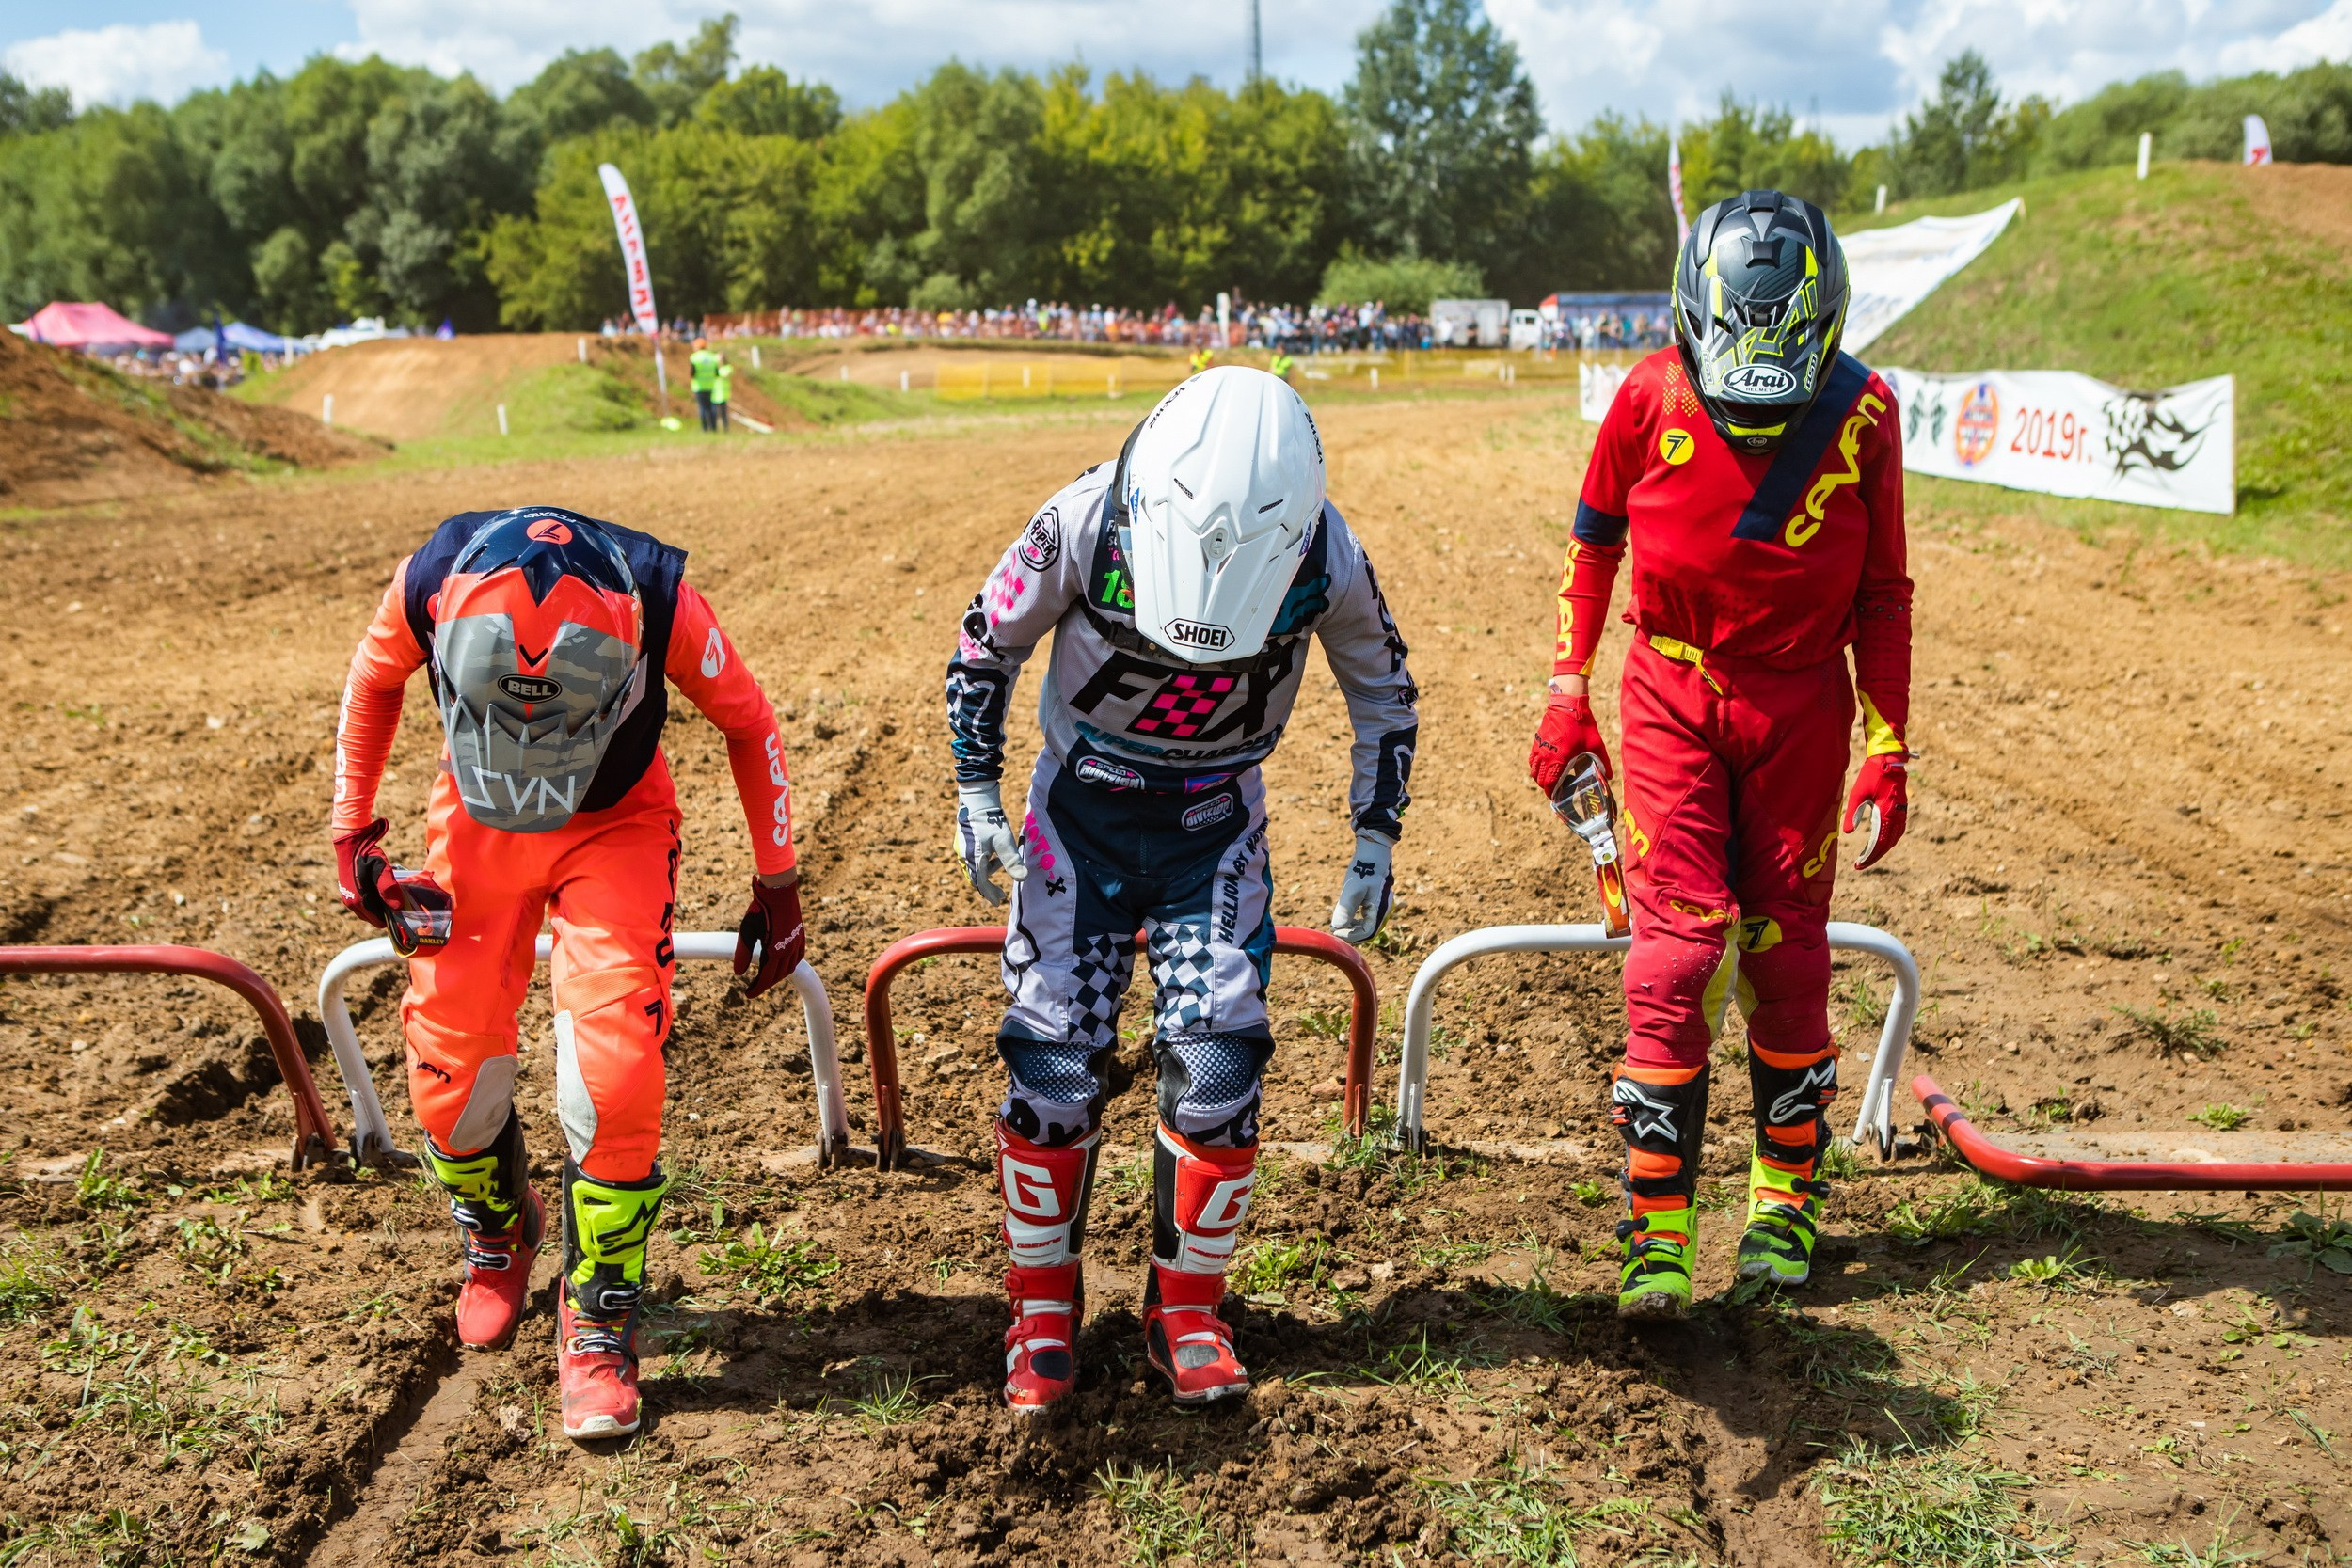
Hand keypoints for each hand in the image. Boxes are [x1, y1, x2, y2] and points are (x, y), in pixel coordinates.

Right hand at [334, 818, 393, 926]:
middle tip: (396, 899)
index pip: (378, 922)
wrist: (351, 843)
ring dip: (378, 906)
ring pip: (368, 911)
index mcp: (358, 901)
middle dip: (384, 912)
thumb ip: (388, 888)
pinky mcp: (347, 892)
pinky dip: (371, 900)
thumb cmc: (367, 855)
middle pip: (373, 918)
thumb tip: (398, 907)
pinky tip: (379, 889)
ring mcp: (347, 898)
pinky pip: (362, 904)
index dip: (390, 917)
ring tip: (389, 893)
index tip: (400, 909)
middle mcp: (350, 903)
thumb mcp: (382, 870)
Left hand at [734, 872, 805, 999]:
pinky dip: (790, 965)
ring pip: (790, 968)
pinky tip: (783, 964)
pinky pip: (798, 957)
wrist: (779, 892)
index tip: (748, 994)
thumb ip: (743, 954)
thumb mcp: (746, 931)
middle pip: (778, 976)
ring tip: (766, 977)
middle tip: (753, 987)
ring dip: (778, 976)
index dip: (756, 989)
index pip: (766, 978)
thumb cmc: (759, 910)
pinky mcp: (801, 936)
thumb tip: (738, 974)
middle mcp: (789, 950)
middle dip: (765, 984)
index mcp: (774, 951)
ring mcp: (797, 943)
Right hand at [954, 783, 1026, 904]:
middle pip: (975, 878)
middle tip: (1000, 896)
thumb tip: (1023, 879)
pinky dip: (983, 863)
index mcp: (973, 859)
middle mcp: (964, 856)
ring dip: (986, 874)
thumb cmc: (991, 820)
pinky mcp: (963, 841)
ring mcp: (962, 848)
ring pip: (973, 868)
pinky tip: (993, 856)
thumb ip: (1012, 861)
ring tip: (999, 869)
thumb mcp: (1004, 841)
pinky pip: (972, 859)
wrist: (976, 799)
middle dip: (988, 887)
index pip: (981, 883)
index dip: (990, 894)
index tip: (998, 902)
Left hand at [1330, 832, 1394, 945]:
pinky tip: (1345, 917)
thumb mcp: (1352, 890)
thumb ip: (1346, 910)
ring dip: (1353, 928)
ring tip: (1337, 924)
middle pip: (1368, 931)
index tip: (1335, 931)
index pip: (1367, 932)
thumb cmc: (1363, 869)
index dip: (1350, 935)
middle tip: (1334, 930)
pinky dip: (1356, 920)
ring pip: (1367, 925)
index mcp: (1380, 909)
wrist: (1373, 851)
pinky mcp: (1376, 901)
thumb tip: (1336, 928)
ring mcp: (1380, 906)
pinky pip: (1367, 917)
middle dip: (1351, 933)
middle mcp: (1383, 910)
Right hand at [1528, 688, 1609, 797]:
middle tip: (1555, 790)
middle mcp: (1545, 756)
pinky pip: (1532, 759)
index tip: (1557, 798)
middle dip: (1546, 787)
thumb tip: (1609, 776)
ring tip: (1550, 779)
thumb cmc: (1582, 724)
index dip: (1552, 793)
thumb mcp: (1596, 744)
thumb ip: (1603, 762)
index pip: (1549, 783)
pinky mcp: (1537, 741)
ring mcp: (1539, 748)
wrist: (1568, 704)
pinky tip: (1545, 765)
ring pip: (1534, 770)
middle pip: (1539, 779)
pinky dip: (1536, 766)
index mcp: (1558, 759)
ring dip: (1540, 778)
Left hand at [1843, 753, 1908, 869]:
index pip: (1878, 842)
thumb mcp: (1857, 794)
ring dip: (1882, 849)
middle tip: (1860, 864)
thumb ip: (1853, 814)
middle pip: (1887, 844)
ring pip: (1893, 838)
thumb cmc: (1871, 775)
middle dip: (1874, 856)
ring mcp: (1901, 812)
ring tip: (1868, 857)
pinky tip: (1880, 844)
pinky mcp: (1901, 809)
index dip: (1869, 856)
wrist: (1889, 761)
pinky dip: (1889, 840)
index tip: (1858, 864)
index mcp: (1886, 813)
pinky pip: (1897, 830)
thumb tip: (1848, 833)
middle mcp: (1896, 815)